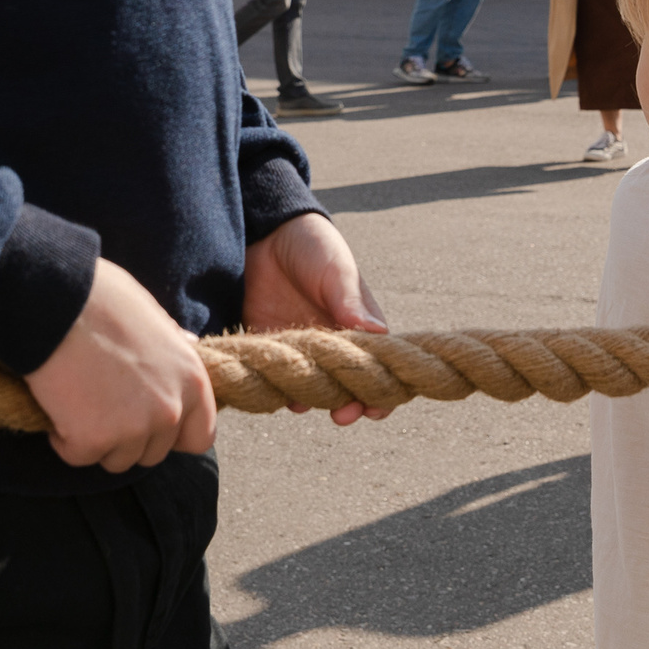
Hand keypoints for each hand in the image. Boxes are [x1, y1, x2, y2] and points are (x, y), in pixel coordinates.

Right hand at [25, 258, 215, 472]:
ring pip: (116, 460)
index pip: (200, 437)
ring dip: (96, 440)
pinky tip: (59, 405)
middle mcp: (171, 410)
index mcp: (193, 380)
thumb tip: (190, 342)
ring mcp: (134, 429)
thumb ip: (173, 343)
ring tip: (79, 400)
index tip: (148, 424)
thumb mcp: (154, 317)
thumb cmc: (104, 302)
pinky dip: (64, 439)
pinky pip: (78, 455)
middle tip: (102, 403)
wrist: (58, 304)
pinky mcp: (93, 440)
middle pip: (153, 454)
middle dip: (128, 438)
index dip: (173, 436)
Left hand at [245, 213, 390, 424]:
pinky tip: (280, 394)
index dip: (381, 392)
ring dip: (314, 402)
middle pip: (348, 386)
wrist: (266, 233)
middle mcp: (335, 342)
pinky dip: (281, 392)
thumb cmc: (314, 247)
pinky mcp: (272, 347)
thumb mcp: (336, 270)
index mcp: (360, 324)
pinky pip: (280, 380)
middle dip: (350, 405)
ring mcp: (303, 348)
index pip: (378, 366)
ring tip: (305, 403)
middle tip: (343, 415)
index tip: (376, 409)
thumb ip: (352, 301)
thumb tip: (379, 333)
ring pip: (315, 389)